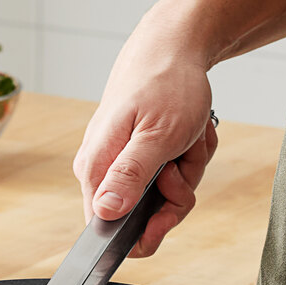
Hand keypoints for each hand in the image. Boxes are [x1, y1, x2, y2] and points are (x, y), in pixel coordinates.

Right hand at [72, 12, 217, 257]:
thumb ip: (129, 176)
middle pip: (143, 216)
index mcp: (97, 170)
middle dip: (176, 193)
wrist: (172, 50)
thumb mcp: (156, 135)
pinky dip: (187, 159)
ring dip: (187, 170)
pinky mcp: (138, 159)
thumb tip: (105, 212)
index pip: (107, 230)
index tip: (167, 216)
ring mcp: (121, 165)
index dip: (142, 233)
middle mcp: (103, 172)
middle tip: (182, 162)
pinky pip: (170, 178)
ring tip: (186, 140)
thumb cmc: (164, 85)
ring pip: (164, 197)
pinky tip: (187, 137)